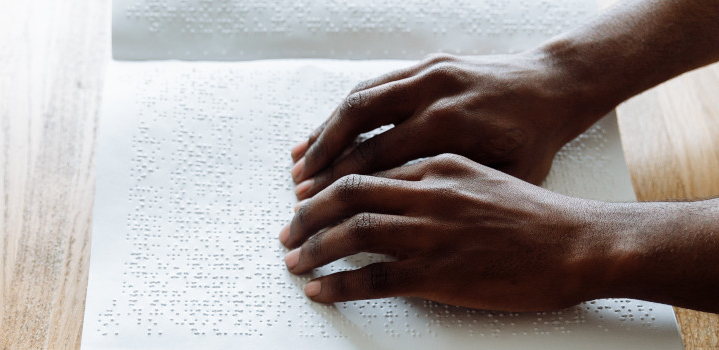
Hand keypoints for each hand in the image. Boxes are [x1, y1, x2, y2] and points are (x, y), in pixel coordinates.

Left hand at [280, 154, 620, 310]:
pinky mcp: (440, 274)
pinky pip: (374, 278)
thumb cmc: (533, 215)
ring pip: (354, 233)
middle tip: (288, 231)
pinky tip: (320, 290)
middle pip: (349, 193)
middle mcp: (429, 193)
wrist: (578, 243)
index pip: (365, 166)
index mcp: (438, 165)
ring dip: (315, 248)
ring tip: (294, 261)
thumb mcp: (481, 178)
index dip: (327, 183)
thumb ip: (435, 180)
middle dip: (308, 213)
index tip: (305, 197)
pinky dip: (340, 284)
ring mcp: (433, 233)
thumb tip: (394, 192)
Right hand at [290, 52, 611, 199]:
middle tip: (296, 190)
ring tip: (298, 162)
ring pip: (360, 99)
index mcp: (452, 125)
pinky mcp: (426, 63)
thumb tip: (402, 221)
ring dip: (325, 131)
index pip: (379, 158)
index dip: (341, 186)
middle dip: (321, 158)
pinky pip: (375, 85)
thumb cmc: (534, 141)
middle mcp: (433, 92)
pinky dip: (346, 111)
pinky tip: (328, 131)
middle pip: (359, 123)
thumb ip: (452, 192)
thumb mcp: (505, 176)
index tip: (316, 209)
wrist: (555, 85)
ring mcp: (428, 72)